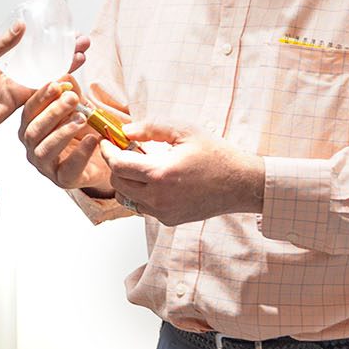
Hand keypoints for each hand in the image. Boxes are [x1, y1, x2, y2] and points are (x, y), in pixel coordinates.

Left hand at [0, 22, 89, 149]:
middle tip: (82, 42)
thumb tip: (20, 26)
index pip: (31, 45)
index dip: (49, 39)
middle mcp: (12, 72)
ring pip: (46, 75)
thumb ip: (2, 46)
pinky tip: (69, 78)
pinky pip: (40, 94)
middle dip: (64, 51)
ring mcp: (17, 88)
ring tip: (82, 56)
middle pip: (44, 59)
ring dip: (65, 67)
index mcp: (2, 58)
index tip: (66, 31)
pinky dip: (55, 87)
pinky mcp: (19, 104)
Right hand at [17, 80, 113, 194]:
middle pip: (34, 129)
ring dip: (63, 131)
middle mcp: (32, 146)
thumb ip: (71, 94)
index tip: (57, 84)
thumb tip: (66, 76)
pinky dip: (80, 153)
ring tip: (83, 118)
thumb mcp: (78, 109)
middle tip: (72, 98)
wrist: (101, 159)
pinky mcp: (62, 179)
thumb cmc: (83, 132)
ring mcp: (45, 165)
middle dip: (53, 112)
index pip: (29, 111)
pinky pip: (68, 168)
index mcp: (31, 126)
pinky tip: (92, 139)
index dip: (41, 97)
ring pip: (45, 149)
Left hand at [105, 122, 264, 226]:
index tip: (107, 141)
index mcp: (161, 174)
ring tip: (143, 166)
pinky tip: (157, 180)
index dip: (107, 151)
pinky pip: (143, 207)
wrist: (240, 184)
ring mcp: (163, 212)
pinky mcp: (169, 220)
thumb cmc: (216, 155)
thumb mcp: (184, 131)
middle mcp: (159, 198)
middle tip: (128, 151)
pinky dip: (142, 193)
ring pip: (127, 198)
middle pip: (117, 182)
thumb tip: (125, 131)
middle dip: (116, 165)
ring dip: (127, 181)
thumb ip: (151, 128)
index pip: (117, 165)